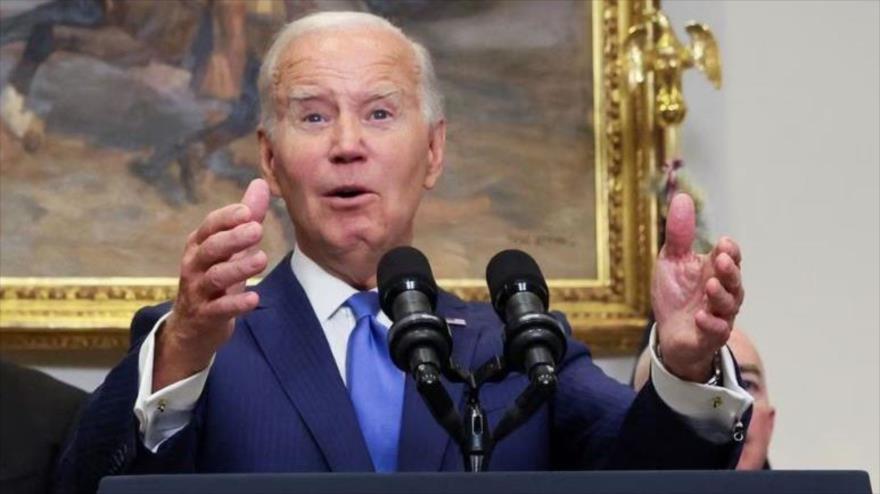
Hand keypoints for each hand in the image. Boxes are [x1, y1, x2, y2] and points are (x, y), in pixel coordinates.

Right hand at [153, 179, 269, 390]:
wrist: (192, 328)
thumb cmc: (215, 280)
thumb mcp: (230, 248)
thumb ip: (246, 218)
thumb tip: (260, 183)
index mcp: (199, 246)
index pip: (209, 226)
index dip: (226, 218)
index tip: (247, 211)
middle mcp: (194, 265)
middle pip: (211, 248)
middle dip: (233, 238)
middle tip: (257, 229)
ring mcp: (197, 291)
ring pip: (216, 277)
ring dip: (239, 268)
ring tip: (262, 259)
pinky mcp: (205, 316)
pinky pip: (219, 308)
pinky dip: (236, 304)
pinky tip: (254, 299)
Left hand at [651, 193, 743, 381]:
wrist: (669, 332)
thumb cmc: (675, 294)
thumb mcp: (672, 260)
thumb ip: (679, 234)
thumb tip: (683, 197)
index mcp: (715, 271)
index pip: (731, 257)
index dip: (730, 251)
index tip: (723, 243)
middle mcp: (723, 292)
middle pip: (735, 280)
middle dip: (730, 271)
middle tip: (720, 260)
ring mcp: (719, 315)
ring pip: (729, 306)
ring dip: (720, 296)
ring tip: (709, 286)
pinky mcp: (709, 337)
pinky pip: (716, 332)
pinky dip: (710, 324)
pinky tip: (700, 316)